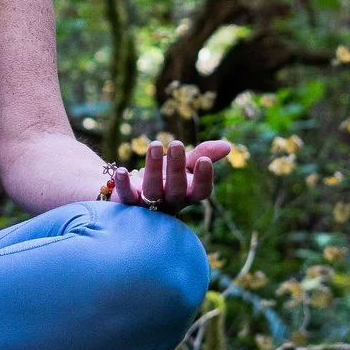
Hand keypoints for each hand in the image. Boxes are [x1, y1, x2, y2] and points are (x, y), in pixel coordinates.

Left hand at [103, 138, 229, 213]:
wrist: (135, 192)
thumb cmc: (166, 177)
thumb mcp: (185, 164)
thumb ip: (204, 155)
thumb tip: (227, 145)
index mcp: (187, 194)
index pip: (200, 191)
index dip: (203, 179)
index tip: (204, 161)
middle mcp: (170, 202)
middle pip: (176, 190)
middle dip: (177, 168)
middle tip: (176, 144)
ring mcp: (148, 205)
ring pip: (152, 191)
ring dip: (153, 168)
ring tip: (155, 144)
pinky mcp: (127, 203)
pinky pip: (126, 196)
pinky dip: (123, 185)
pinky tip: (122, 170)